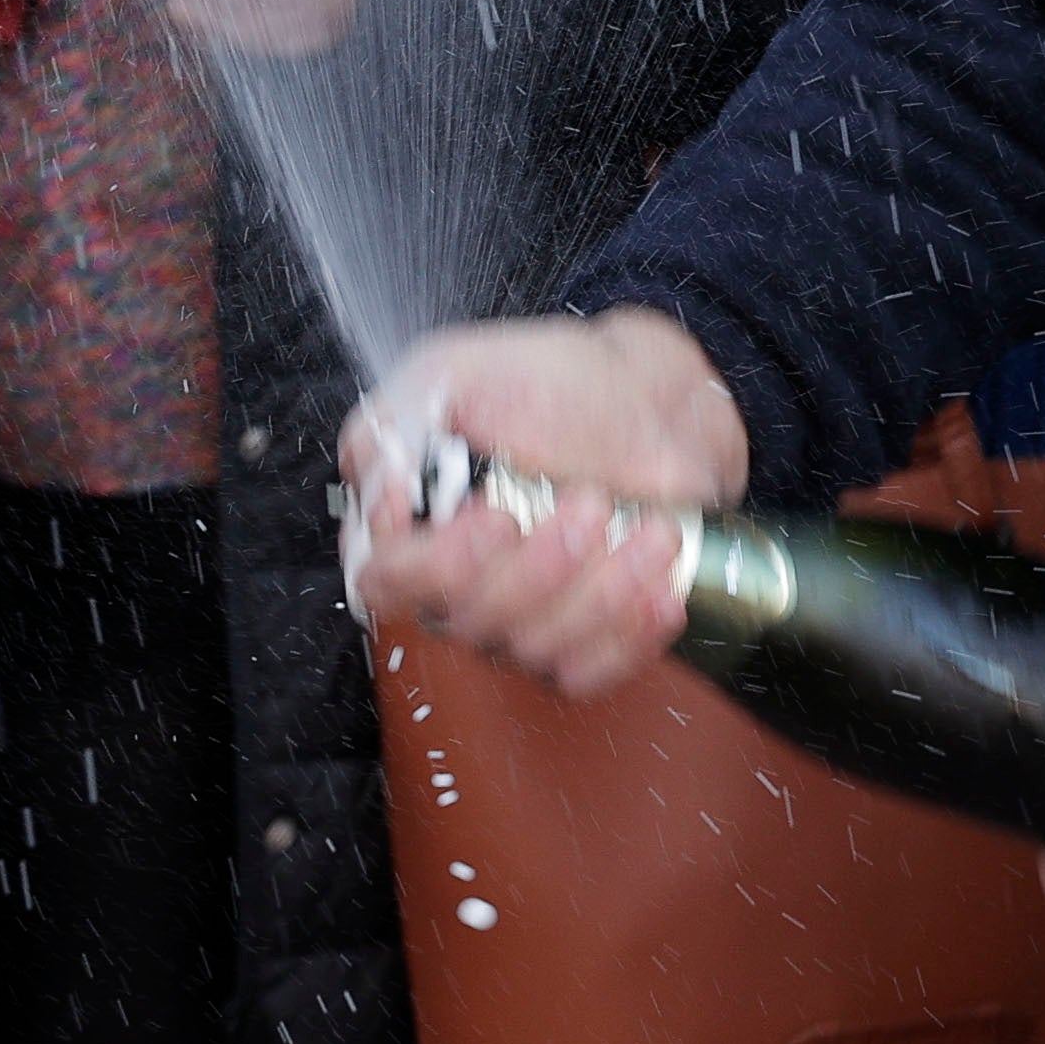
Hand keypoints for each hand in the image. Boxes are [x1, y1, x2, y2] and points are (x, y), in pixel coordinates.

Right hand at [339, 309, 750, 692]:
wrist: (644, 400)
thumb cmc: (549, 385)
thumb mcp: (452, 374)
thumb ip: (398, 423)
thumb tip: (380, 485)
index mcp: (414, 529)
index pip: (387, 581)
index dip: (432, 564)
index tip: (491, 514)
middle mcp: (459, 586)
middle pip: (471, 618)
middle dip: (539, 566)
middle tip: (590, 502)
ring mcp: (520, 620)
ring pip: (536, 645)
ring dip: (600, 592)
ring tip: (651, 531)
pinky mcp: (579, 638)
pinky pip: (590, 669)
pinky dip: (629, 635)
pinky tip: (664, 590)